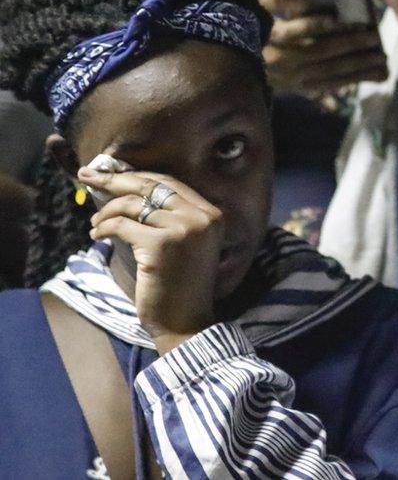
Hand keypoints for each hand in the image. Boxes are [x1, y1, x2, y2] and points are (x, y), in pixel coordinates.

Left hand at [79, 168, 221, 351]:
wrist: (186, 323)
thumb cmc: (179, 286)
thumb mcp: (182, 244)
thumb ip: (167, 216)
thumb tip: (125, 185)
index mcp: (211, 215)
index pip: (170, 182)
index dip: (136, 175)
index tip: (109, 172)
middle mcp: (202, 217)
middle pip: (150, 185)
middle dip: (114, 179)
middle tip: (86, 175)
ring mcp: (184, 230)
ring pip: (132, 204)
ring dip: (106, 211)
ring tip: (95, 224)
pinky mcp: (161, 244)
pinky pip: (121, 225)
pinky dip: (103, 228)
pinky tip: (96, 236)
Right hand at [258, 0, 387, 100]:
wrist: (240, 63)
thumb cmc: (256, 29)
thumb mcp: (260, 9)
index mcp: (272, 37)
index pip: (296, 31)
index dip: (317, 25)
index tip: (339, 19)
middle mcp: (283, 61)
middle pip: (321, 52)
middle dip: (350, 45)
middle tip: (374, 37)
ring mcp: (292, 79)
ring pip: (330, 72)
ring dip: (358, 66)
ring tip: (380, 58)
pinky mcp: (300, 89)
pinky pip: (330, 86)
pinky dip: (351, 80)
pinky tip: (370, 75)